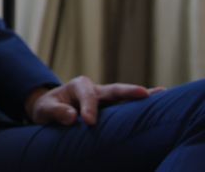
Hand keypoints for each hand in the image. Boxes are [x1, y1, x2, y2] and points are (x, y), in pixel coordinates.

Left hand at [25, 76, 163, 126]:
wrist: (51, 110)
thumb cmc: (47, 108)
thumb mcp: (44, 110)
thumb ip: (56, 111)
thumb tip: (71, 116)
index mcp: (78, 85)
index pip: (87, 96)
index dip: (89, 109)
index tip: (88, 122)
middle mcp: (95, 89)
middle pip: (113, 90)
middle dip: (127, 92)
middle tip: (144, 94)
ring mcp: (106, 99)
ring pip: (125, 97)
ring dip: (142, 96)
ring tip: (162, 94)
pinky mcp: (112, 108)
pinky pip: (127, 106)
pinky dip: (141, 104)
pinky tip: (160, 100)